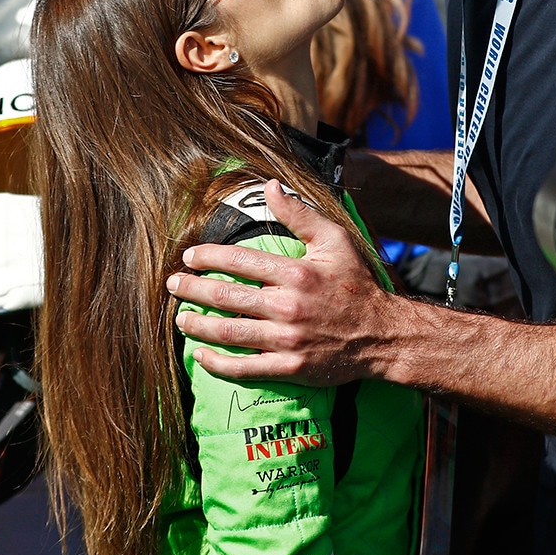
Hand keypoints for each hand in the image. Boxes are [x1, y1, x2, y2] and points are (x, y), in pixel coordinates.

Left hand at [170, 179, 391, 384]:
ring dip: (197, 325)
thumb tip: (269, 186)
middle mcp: (287, 307)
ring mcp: (287, 340)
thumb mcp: (335, 240)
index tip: (189, 256)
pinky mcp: (289, 368)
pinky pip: (244, 368)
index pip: (238, 261)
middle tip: (172, 284)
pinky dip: (217, 362)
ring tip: (179, 318)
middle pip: (226, 297)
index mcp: (296, 273)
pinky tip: (200, 355)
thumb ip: (299, 214)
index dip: (208, 257)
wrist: (383, 335)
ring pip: (228, 332)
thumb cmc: (357, 283)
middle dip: (192, 289)